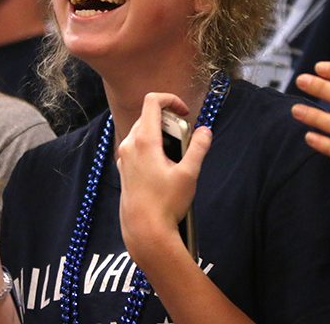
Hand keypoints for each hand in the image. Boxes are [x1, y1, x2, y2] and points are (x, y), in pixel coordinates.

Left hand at [116, 93, 211, 264]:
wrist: (144, 230)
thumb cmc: (166, 203)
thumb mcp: (189, 174)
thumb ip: (198, 148)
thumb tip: (205, 131)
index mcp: (144, 140)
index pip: (152, 101)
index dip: (171, 99)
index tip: (185, 113)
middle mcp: (129, 144)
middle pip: (149, 116)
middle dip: (170, 121)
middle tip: (185, 140)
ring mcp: (124, 156)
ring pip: (143, 131)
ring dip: (161, 134)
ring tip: (177, 157)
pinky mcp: (124, 168)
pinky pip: (138, 146)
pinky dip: (152, 147)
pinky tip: (164, 168)